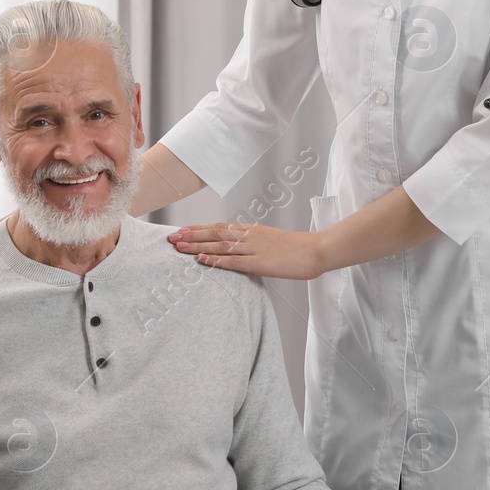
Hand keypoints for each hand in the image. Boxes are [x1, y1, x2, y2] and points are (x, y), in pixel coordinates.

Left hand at [167, 222, 326, 279]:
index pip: (220, 227)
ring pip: (220, 245)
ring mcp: (254, 248)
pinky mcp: (260, 262)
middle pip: (215, 233)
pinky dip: (217, 260)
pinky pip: (234, 261)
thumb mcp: (273, 242)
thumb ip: (255, 244)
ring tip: (178, 247)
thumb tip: (241, 251)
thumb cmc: (298, 248)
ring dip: (197, 246)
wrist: (318, 250)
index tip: (182, 230)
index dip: (199, 229)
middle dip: (191, 235)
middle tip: (171, 237)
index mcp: (252, 230)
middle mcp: (249, 236)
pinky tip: (202, 260)